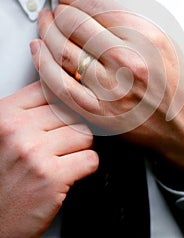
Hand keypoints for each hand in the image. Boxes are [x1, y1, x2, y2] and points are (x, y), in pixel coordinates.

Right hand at [0, 81, 97, 237]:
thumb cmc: (3, 176)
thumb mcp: (5, 134)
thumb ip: (29, 112)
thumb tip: (64, 90)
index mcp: (6, 116)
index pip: (50, 89)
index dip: (64, 101)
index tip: (68, 110)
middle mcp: (18, 131)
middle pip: (70, 112)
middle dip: (71, 129)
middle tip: (59, 146)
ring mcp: (35, 153)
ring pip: (84, 134)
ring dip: (79, 148)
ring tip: (62, 159)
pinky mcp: (52, 178)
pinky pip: (90, 159)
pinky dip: (85, 167)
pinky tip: (69, 173)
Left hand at [31, 0, 183, 171]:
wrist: (183, 125)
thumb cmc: (175, 82)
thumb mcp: (159, 38)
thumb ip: (122, 12)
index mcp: (145, 37)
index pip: (93, 3)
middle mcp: (128, 61)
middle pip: (72, 23)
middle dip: (58, 12)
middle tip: (56, 11)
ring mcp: (110, 89)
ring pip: (60, 49)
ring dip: (46, 32)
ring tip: (46, 25)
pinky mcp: (96, 112)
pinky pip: (57, 82)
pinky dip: (42, 62)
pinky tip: (39, 49)